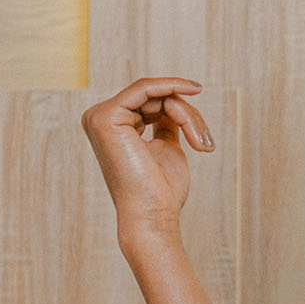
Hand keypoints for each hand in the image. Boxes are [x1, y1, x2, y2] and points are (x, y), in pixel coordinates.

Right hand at [80, 76, 214, 239]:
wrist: (153, 215)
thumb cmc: (161, 190)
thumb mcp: (166, 147)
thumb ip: (166, 122)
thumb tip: (173, 100)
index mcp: (111, 126)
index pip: (150, 103)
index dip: (181, 112)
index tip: (204, 124)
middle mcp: (99, 119)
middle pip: (154, 97)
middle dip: (187, 115)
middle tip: (205, 143)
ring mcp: (99, 117)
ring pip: (155, 94)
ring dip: (186, 114)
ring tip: (200, 143)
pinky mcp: (106, 117)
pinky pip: (146, 88)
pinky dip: (172, 88)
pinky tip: (192, 90)